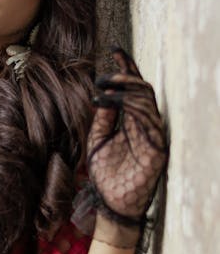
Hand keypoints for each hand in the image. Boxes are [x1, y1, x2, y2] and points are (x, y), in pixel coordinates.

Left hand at [87, 46, 167, 224]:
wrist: (110, 203)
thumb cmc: (105, 175)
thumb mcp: (97, 140)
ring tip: (104, 87)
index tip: (115, 51)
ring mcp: (152, 135)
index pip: (132, 90)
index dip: (126, 69)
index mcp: (131, 122)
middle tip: (105, 74)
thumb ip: (102, 118)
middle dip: (125, 76)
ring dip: (125, 89)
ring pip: (146, 100)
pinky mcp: (156, 148)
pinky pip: (148, 119)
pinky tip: (112, 102)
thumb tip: (103, 93)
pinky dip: (130, 106)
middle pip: (142, 90)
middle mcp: (144, 125)